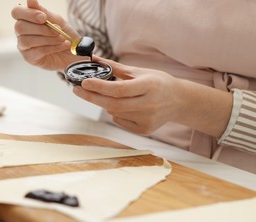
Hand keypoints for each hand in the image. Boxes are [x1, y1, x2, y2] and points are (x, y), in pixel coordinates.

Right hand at [11, 0, 83, 70]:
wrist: (73, 52)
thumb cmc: (63, 35)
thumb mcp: (56, 21)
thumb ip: (44, 12)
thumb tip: (31, 0)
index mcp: (26, 19)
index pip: (16, 12)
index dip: (28, 14)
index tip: (43, 17)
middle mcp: (21, 33)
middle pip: (20, 27)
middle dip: (41, 28)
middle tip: (58, 30)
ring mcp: (24, 46)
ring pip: (27, 40)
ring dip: (48, 38)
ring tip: (62, 38)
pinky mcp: (30, 58)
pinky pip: (37, 51)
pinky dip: (52, 47)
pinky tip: (63, 45)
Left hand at [73, 57, 232, 137]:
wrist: (178, 101)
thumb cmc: (157, 82)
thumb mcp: (139, 71)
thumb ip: (115, 67)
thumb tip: (93, 59)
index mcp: (149, 86)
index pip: (119, 89)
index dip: (99, 87)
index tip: (83, 82)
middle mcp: (150, 105)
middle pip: (114, 104)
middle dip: (92, 97)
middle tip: (77, 90)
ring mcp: (148, 119)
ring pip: (115, 113)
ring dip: (104, 103)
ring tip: (105, 95)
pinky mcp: (145, 129)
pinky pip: (120, 121)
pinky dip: (115, 112)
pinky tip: (122, 106)